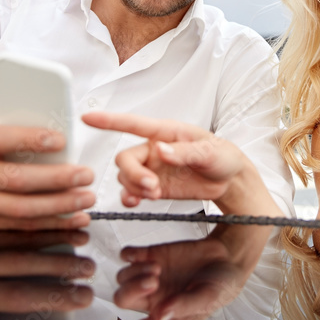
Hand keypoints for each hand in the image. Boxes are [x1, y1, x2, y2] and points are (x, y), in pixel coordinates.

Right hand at [0, 125, 97, 228]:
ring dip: (59, 206)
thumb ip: (12, 136)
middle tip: (86, 174)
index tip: (61, 140)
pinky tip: (74, 219)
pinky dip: (51, 225)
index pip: (0, 140)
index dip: (30, 139)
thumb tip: (60, 140)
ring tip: (86, 199)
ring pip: (20, 209)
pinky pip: (21, 228)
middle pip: (15, 179)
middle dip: (56, 179)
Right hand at [82, 111, 280, 215]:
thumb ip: (185, 152)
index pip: (134, 124)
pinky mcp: (154, 186)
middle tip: (150, 186)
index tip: (89, 117)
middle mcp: (155, 149)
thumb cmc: (223, 157)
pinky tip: (137, 202)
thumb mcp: (209, 151)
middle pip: (125, 158)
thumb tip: (162, 150)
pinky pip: (132, 191)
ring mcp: (153, 169)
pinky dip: (130, 197)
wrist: (231, 181)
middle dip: (133, 174)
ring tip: (154, 193)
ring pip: (126, 176)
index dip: (109, 121)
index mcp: (166, 133)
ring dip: (134, 187)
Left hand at [109, 223, 272, 319]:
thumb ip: (184, 306)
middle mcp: (152, 298)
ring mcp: (149, 275)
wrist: (228, 255)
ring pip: (122, 277)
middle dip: (132, 290)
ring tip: (158, 268)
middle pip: (122, 299)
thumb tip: (159, 315)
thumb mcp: (208, 298)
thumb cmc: (221, 284)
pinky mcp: (151, 254)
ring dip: (135, 272)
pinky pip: (128, 256)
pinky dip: (130, 255)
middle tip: (154, 280)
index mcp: (164, 317)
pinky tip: (144, 256)